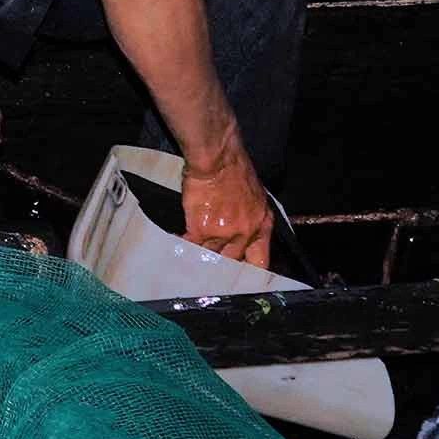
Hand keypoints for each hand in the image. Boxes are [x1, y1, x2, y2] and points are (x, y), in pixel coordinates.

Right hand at [181, 145, 274, 264]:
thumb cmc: (236, 169)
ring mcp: (222, 233)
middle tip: (212, 269)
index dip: (251, 274)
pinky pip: (190, 245)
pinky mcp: (201, 228)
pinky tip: (177, 242)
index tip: (243, 280)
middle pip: (232, 262)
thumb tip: (242, 237)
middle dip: (221, 264)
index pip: (260, 262)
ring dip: (201, 254)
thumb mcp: (256, 196)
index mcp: (261, 225)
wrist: (218, 157)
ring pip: (209, 254)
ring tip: (192, 257)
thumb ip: (251, 220)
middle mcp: (244, 233)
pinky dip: (183, 244)